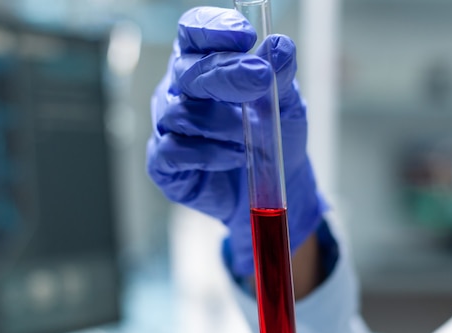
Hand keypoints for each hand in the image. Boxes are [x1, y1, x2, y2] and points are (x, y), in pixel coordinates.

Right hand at [147, 7, 324, 276]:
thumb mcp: (286, 102)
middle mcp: (180, 89)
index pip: (194, 32)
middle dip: (225, 73)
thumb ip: (281, 74)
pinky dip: (209, 154)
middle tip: (260, 79)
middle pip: (187, 70)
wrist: (275, 183)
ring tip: (253, 136)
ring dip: (223, 123)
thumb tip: (280, 47)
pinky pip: (173, 152)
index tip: (247, 37)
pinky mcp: (164, 163)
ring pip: (181, 114)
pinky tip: (236, 156)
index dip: (214, 30)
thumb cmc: (275, 134)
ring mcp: (168, 126)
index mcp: (205, 62)